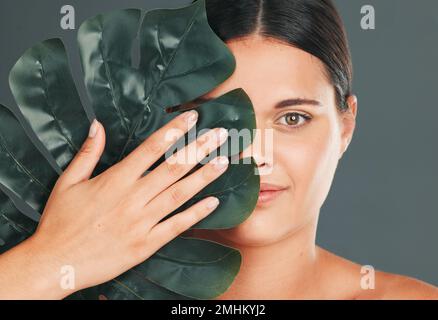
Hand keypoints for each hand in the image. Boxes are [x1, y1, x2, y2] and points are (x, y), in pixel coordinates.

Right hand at [0, 110, 228, 298]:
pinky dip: (196, 214)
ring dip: (204, 176)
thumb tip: (97, 124)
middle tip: (221, 134)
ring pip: (180, 194)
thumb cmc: (60, 222)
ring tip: (224, 161)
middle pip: (173, 167)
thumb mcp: (67, 182)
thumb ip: (87, 153)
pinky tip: (213, 201)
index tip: (193, 117)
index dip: (175, 130)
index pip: (151, 148)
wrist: (56, 263)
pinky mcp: (146, 244)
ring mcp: (142, 222)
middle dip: (200, 148)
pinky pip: (176, 226)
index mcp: (115, 180)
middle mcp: (133, 198)